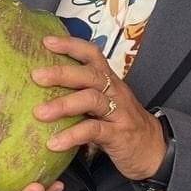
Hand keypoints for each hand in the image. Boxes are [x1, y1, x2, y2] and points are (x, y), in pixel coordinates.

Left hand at [31, 37, 166, 181]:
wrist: (154, 149)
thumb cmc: (120, 124)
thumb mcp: (104, 104)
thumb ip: (80, 95)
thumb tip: (41, 91)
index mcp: (109, 81)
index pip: (92, 55)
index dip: (71, 45)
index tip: (47, 41)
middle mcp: (115, 92)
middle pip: (90, 75)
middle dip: (62, 73)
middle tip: (36, 76)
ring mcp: (118, 112)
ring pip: (91, 99)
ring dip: (63, 104)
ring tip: (39, 113)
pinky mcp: (119, 134)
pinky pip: (93, 131)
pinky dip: (72, 136)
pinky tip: (54, 143)